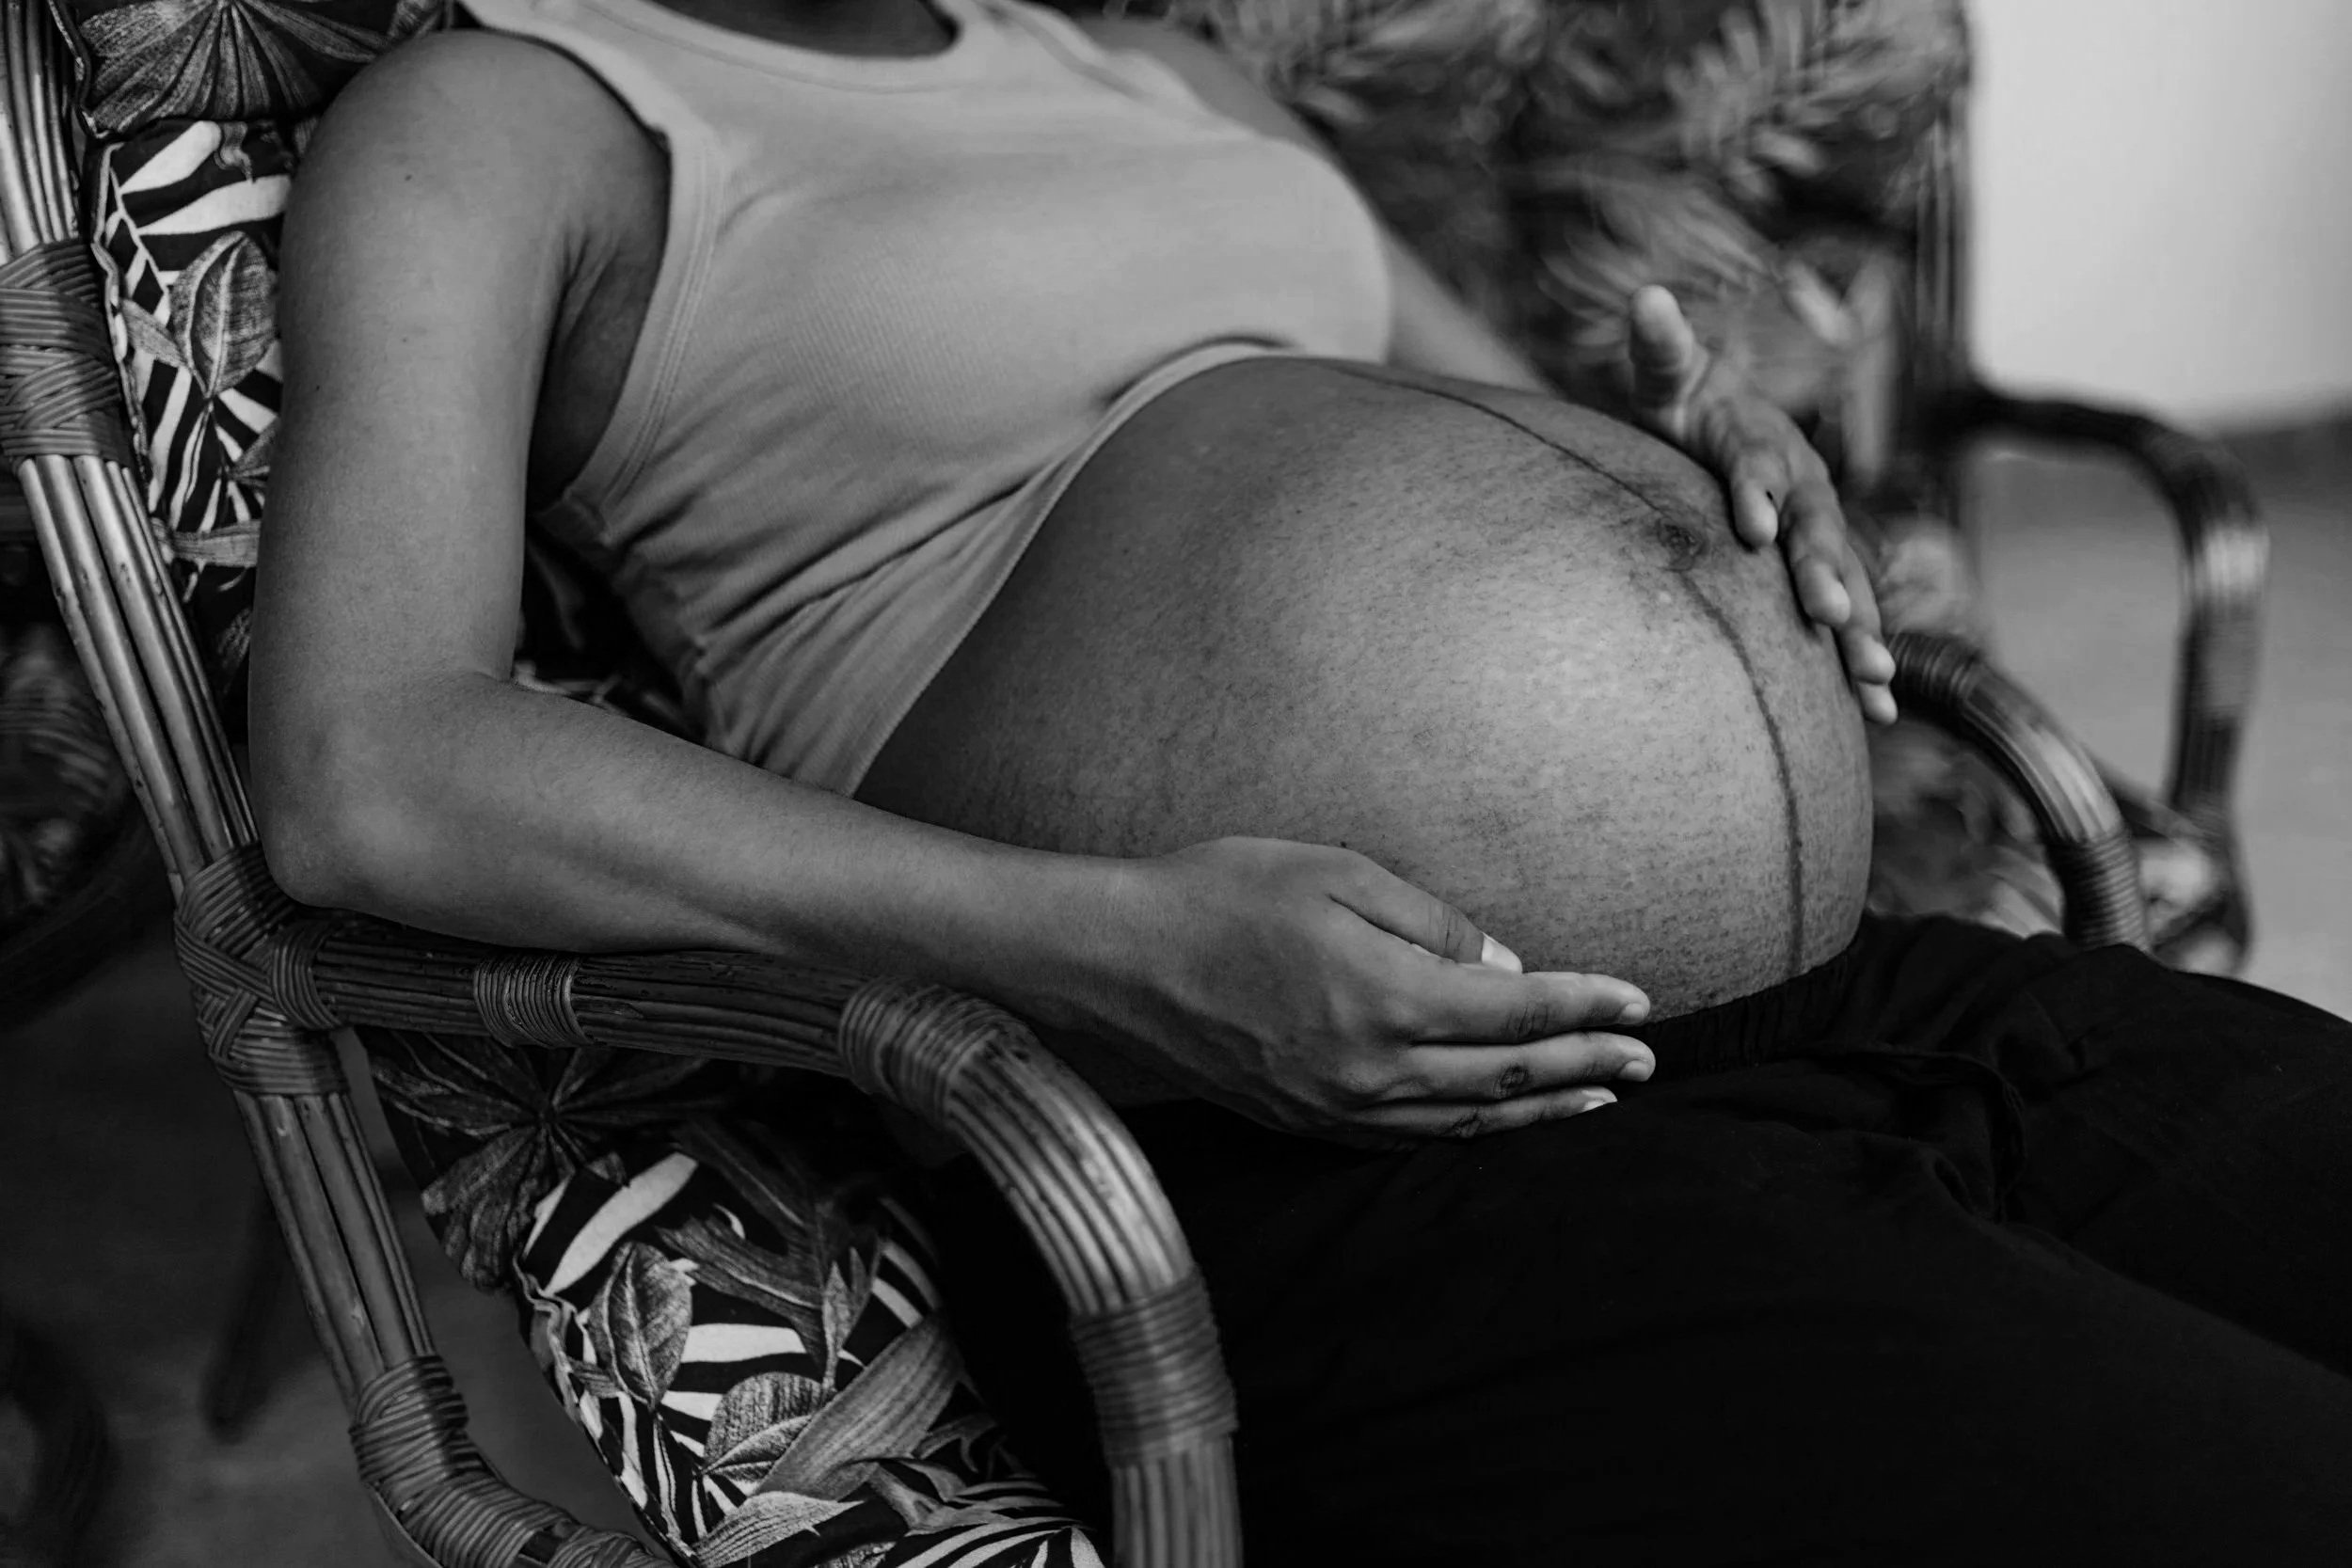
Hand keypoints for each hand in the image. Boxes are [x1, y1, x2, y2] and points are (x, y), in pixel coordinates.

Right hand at [1074, 837, 1655, 1144]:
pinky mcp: (1307, 1123)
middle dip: (1586, 1067)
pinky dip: (1471, 1133)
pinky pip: (1411, 1140)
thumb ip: (1431, 922)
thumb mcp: (1335, 873)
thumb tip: (1504, 963)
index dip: (1586, 1006)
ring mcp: (1339, 1107)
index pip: (1517, 1011)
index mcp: (1386, 997)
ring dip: (1542, 1112)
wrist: (1116, 962)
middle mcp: (1372, 1069)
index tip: (1639, 1004)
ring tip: (1597, 1098)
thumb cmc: (1220, 896)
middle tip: (1646, 1061)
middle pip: (1507, 1079)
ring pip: (1467, 1123)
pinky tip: (1498, 1120)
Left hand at [1623, 285, 1897, 723]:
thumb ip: (1659, 347)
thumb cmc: (1686, 403)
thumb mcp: (1667, 376)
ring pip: (1846, 582)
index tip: (1754, 526)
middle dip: (1824, 573)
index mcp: (1761, 440)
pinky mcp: (1821, 572)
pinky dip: (1861, 663)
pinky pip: (1847, 619)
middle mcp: (1805, 488)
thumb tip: (1646, 298)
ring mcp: (1819, 533)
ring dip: (1860, 631)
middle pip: (1818, 532)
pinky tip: (1878, 713)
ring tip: (1872, 681)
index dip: (1758, 491)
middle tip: (1828, 616)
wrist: (1722, 425)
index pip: (1758, 465)